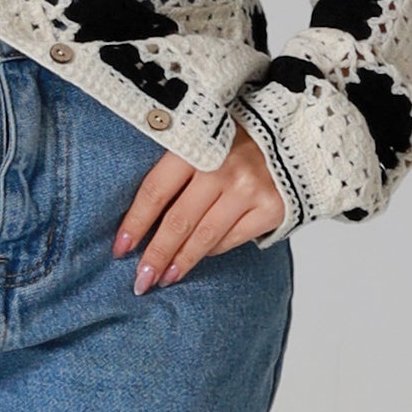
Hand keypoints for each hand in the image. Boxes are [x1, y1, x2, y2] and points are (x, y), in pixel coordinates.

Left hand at [112, 122, 286, 291]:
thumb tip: (143, 214)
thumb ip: (175, 164)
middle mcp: (222, 169)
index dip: (135, 222)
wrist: (291, 132)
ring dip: (181, 262)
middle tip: (140, 280)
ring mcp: (249, 190)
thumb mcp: (201, 135)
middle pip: (178, 220)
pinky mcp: (271, 208)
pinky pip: (233, 239)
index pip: (156, 190)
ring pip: (205, 236)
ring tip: (163, 279)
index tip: (120, 248)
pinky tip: (197, 259)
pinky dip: (212, 251)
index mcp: (197, 145)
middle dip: (156, 254)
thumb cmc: (235, 134)